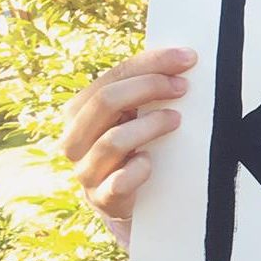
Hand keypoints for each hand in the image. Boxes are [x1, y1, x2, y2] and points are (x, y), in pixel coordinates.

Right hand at [60, 47, 196, 242]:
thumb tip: (181, 59)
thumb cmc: (131, 148)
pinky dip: (137, 169)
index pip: (112, 77)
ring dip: (150, 125)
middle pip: (106, 102)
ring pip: (112, 140)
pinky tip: (151, 161)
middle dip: (149, 87)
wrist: (125, 202)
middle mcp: (75, 139)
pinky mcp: (103, 199)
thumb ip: (141, 92)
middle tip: (183, 87)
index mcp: (78, 112)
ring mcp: (86, 171)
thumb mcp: (130, 117)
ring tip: (176, 119)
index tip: (186, 58)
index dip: (150, 63)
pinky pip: (118, 183)